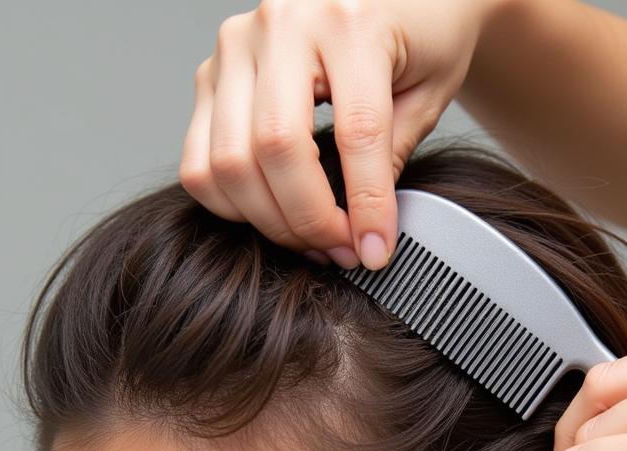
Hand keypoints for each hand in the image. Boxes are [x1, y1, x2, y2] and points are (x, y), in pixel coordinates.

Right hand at [179, 0, 501, 267]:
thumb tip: (363, 233)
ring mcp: (235, 46)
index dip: (366, 207)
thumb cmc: (417, 35)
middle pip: (276, 150)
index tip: (375, 252)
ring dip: (270, 221)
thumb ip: (390, 156)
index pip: (354, 133)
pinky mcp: (211, 73)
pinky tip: (273, 213)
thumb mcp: (427, 93)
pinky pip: (199, 161)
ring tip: (312, 239)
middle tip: (342, 250)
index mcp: (349, 21)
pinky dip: (231, 204)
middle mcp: (282, 23)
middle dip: (310, 221)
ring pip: (229, 161)